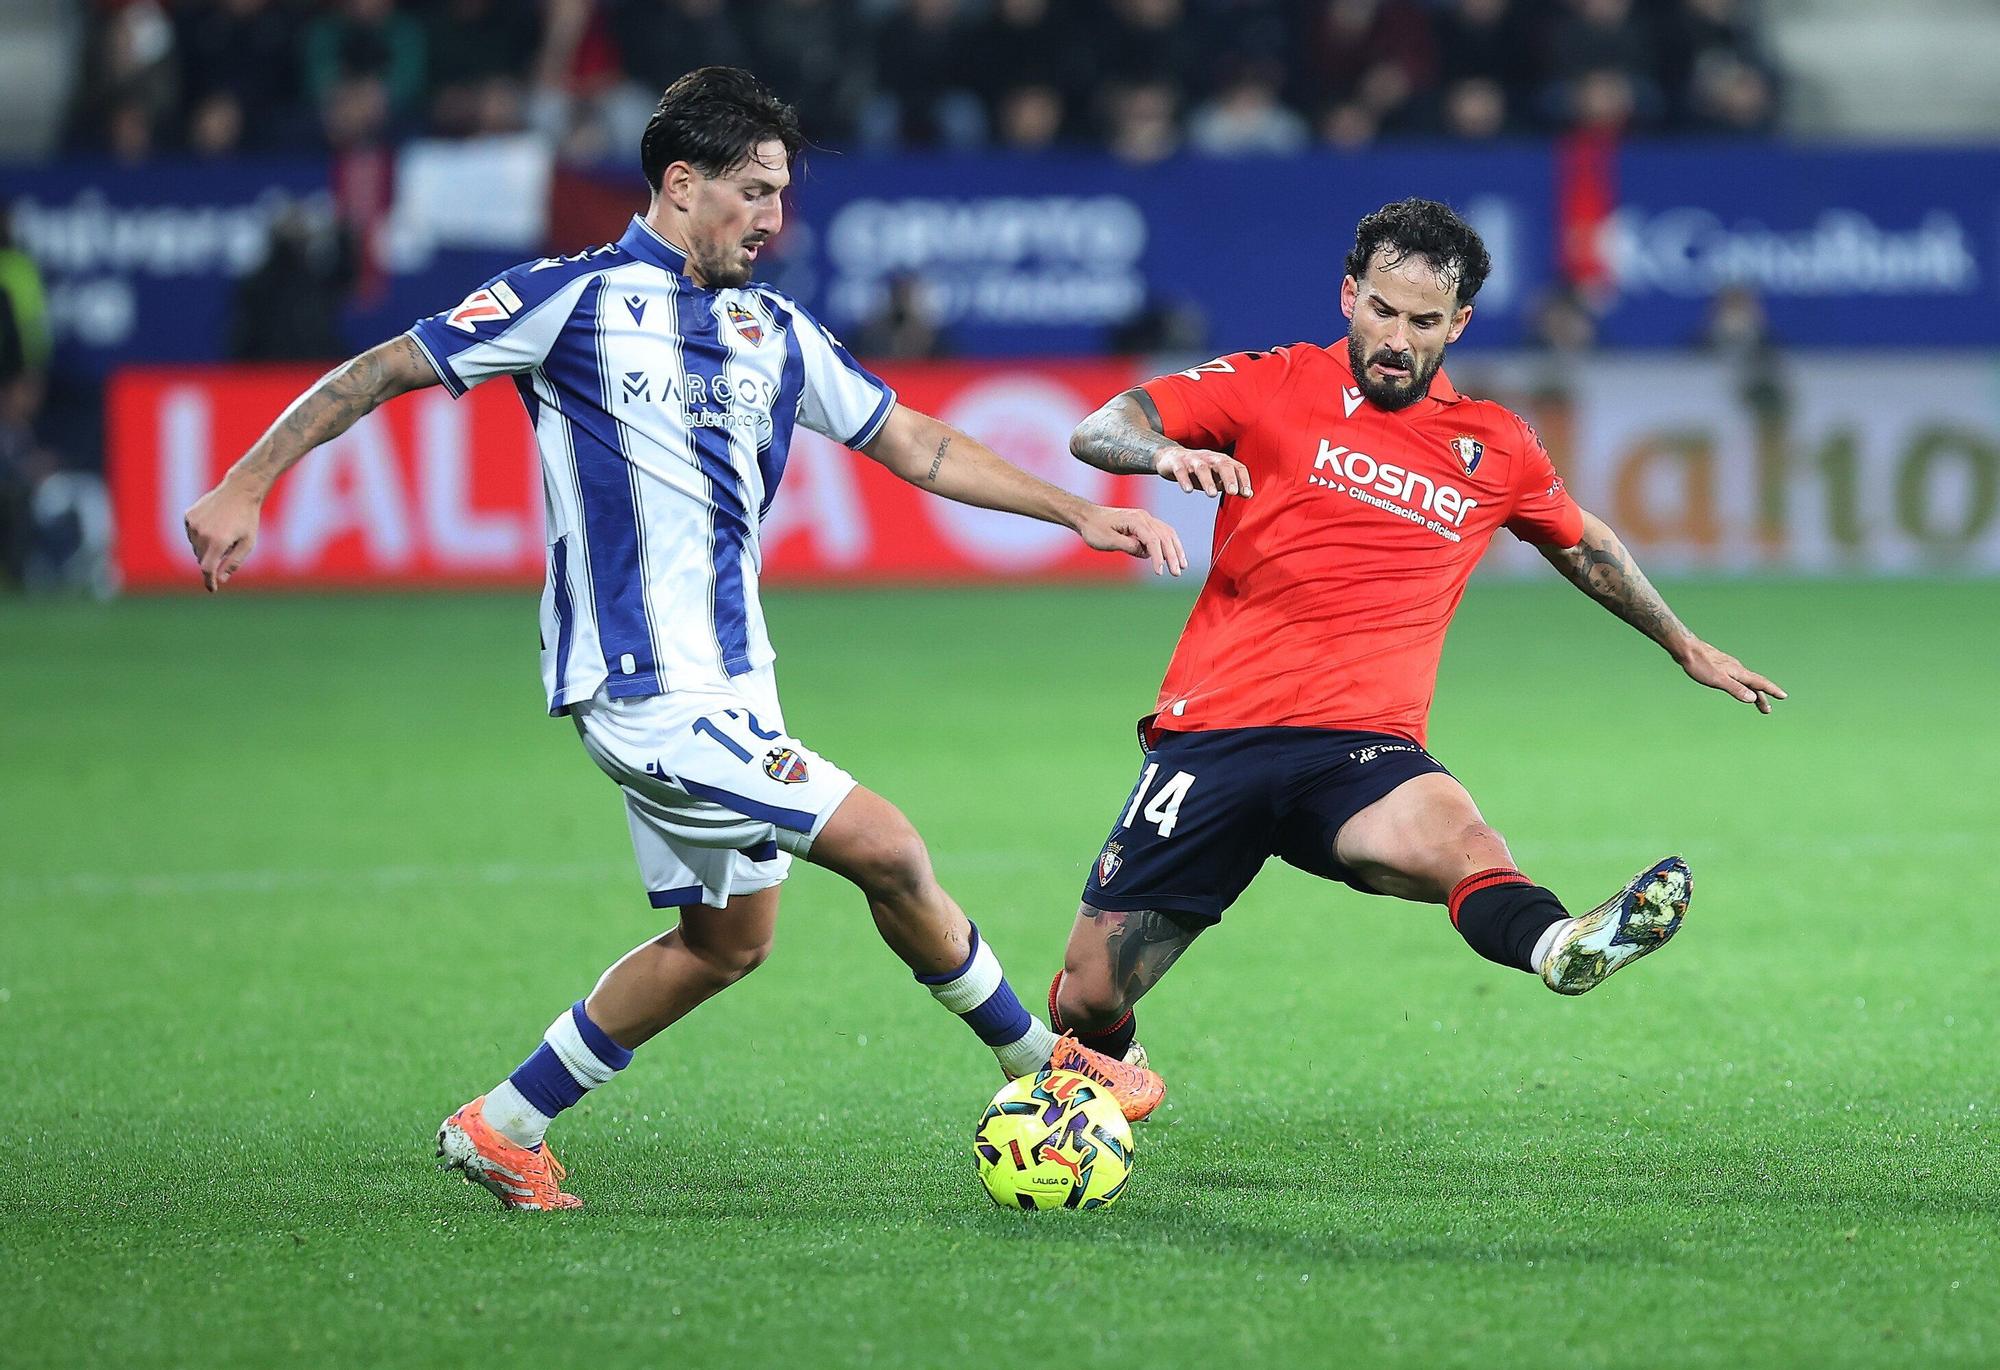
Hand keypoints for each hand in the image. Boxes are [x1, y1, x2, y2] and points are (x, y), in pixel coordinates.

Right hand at [184, 476, 264, 591]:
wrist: (239, 491)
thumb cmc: (247, 519)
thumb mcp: (248, 543)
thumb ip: (234, 563)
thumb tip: (220, 579)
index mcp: (218, 542)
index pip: (207, 569)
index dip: (209, 581)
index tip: (212, 589)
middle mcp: (202, 533)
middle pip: (202, 559)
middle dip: (213, 560)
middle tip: (229, 546)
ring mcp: (192, 524)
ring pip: (196, 548)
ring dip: (207, 548)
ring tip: (223, 533)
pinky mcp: (188, 516)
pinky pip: (191, 534)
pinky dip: (200, 536)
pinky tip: (214, 524)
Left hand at [1075, 504, 1187, 576]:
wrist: (1087, 517)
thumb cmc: (1094, 529)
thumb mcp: (1108, 540)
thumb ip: (1128, 546)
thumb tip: (1145, 553)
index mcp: (1136, 520)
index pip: (1153, 540)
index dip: (1158, 557)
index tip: (1160, 572)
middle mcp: (1144, 517)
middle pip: (1165, 537)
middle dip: (1173, 556)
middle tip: (1177, 573)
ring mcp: (1145, 519)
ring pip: (1167, 534)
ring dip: (1175, 550)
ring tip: (1182, 566)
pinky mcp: (1143, 524)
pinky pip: (1162, 533)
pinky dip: (1169, 545)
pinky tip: (1173, 556)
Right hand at [1155, 445, 1251, 497]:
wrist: (1171, 458)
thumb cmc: (1198, 471)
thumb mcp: (1216, 477)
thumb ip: (1231, 485)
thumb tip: (1248, 495)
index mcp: (1221, 460)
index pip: (1237, 467)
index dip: (1243, 479)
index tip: (1247, 494)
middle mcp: (1209, 458)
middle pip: (1222, 464)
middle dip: (1228, 478)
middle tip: (1233, 492)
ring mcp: (1192, 459)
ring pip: (1202, 468)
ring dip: (1208, 481)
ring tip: (1212, 494)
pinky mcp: (1177, 463)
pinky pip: (1181, 471)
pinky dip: (1184, 480)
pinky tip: (1188, 490)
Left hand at [1675, 637, 1786, 713]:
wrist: (1686, 648)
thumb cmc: (1700, 664)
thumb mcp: (1718, 680)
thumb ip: (1735, 689)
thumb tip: (1753, 699)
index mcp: (1739, 672)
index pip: (1760, 683)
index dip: (1772, 690)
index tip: (1783, 696)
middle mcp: (1737, 668)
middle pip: (1754, 684)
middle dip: (1762, 697)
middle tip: (1767, 710)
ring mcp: (1728, 666)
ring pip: (1745, 680)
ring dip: (1752, 691)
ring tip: (1755, 701)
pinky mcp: (1719, 666)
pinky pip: (1737, 677)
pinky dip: (1742, 685)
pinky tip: (1737, 685)